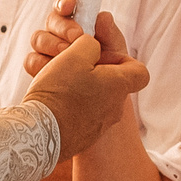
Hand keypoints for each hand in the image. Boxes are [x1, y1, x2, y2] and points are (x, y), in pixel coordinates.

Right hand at [23, 0, 131, 77]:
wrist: (95, 111)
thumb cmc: (110, 82)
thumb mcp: (117, 56)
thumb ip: (110, 34)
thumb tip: (102, 17)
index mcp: (82, 26)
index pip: (69, 6)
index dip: (66, 2)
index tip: (69, 7)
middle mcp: (63, 37)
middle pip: (53, 20)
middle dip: (63, 26)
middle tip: (76, 37)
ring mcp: (49, 54)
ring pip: (38, 38)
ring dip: (53, 45)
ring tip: (67, 60)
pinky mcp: (39, 71)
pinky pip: (31, 60)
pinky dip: (42, 65)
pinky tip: (55, 74)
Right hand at [23, 32, 149, 156]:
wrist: (39, 133)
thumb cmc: (59, 91)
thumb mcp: (74, 55)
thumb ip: (90, 43)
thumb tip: (92, 47)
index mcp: (119, 84)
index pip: (140, 71)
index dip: (122, 59)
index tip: (100, 57)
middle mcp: (116, 106)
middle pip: (113, 82)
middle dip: (94, 71)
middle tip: (72, 67)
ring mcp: (101, 125)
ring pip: (96, 98)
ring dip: (81, 88)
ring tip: (59, 86)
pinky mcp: (85, 138)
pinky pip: (82, 116)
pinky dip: (71, 107)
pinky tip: (54, 105)